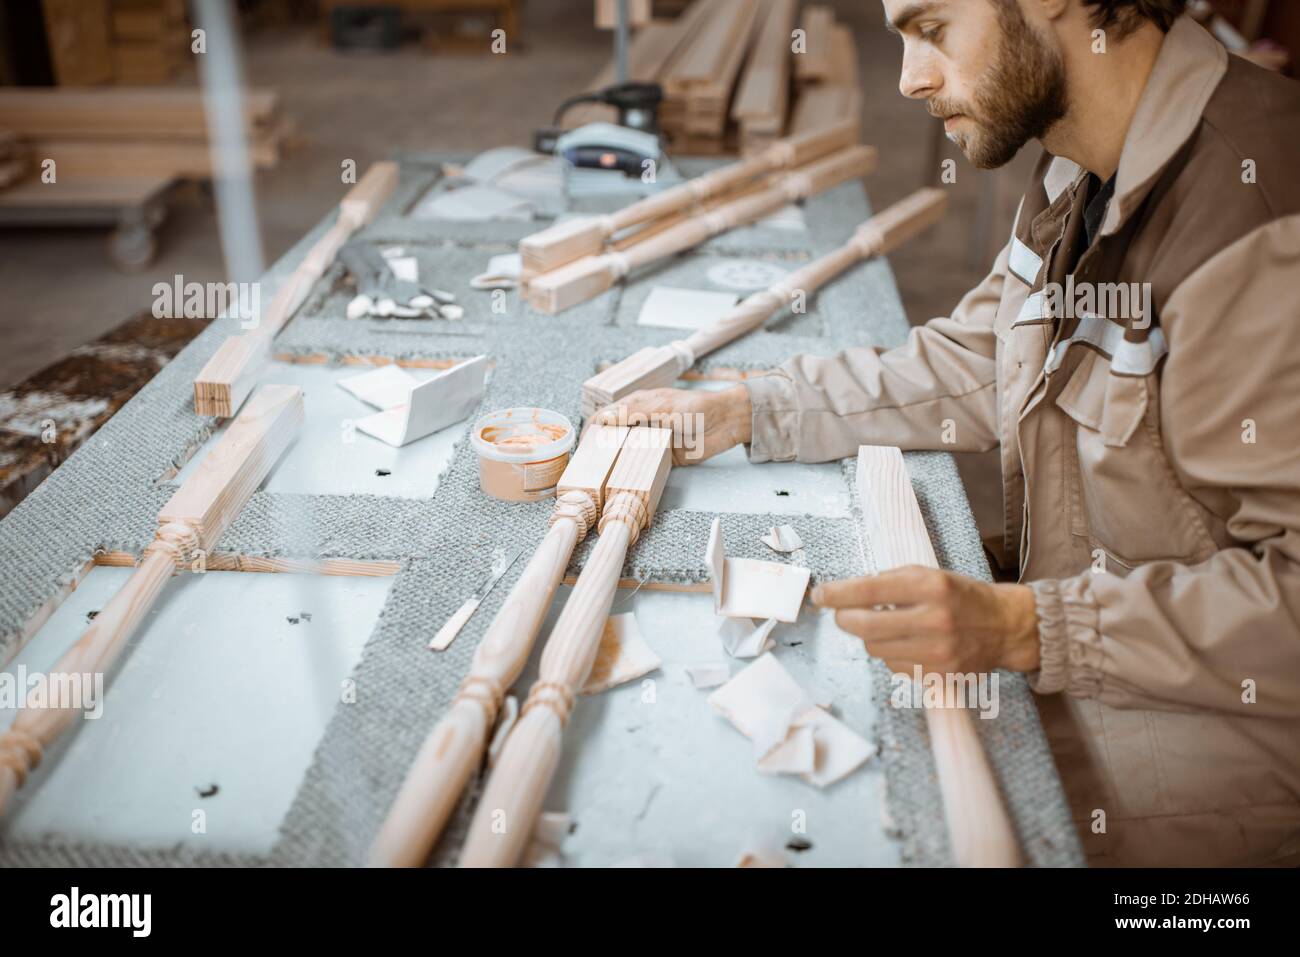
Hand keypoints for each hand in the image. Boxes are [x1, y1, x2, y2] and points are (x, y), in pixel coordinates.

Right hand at [592, 385, 751, 465]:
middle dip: (600, 449)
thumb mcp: (663, 407)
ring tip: (602, 477)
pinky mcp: (664, 457)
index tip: (582, 445)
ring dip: (616, 462)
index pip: (607, 416)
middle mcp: (641, 423)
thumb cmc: (696, 407)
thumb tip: (604, 418)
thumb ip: (634, 413)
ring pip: (627, 453)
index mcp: (638, 405)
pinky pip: (645, 466)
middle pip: (614, 436)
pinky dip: (635, 472)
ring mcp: (652, 441)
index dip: (592, 429)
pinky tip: (626, 481)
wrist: (727, 422)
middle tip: (588, 466)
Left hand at [812, 567, 1039, 674]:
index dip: (837, 593)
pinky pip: (893, 666)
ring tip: (885, 626)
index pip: (869, 589)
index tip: (820, 595)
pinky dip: (890, 654)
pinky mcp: (938, 674)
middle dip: (844, 619)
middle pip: (864, 625)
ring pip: (875, 648)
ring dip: (870, 636)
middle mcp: (934, 619)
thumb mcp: (930, 575)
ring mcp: (937, 651)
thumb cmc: (961, 596)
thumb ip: (891, 581)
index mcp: (930, 586)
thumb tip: (847, 593)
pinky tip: (906, 643)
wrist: (1005, 626)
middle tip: (842, 614)